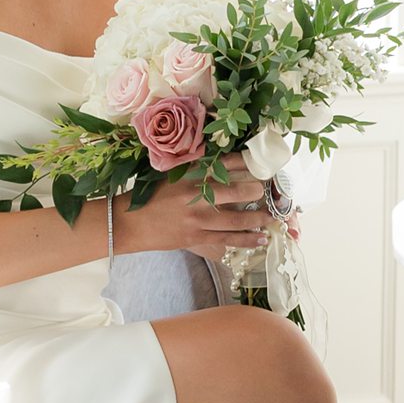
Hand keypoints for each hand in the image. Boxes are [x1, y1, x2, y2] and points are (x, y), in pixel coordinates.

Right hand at [118, 170, 281, 260]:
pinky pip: (227, 239)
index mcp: (188, 176)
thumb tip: (222, 162)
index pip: (223, 164)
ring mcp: (197, 219)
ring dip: (258, 218)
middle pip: (235, 192)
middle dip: (256, 191)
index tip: (260, 163)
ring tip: (274, 217)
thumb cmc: (149, 197)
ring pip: (236, 220)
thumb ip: (195, 169)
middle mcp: (195, 196)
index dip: (245, 163)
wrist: (129, 223)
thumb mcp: (170, 175)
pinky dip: (246, 240)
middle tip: (269, 190)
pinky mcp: (196, 237)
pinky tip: (262, 239)